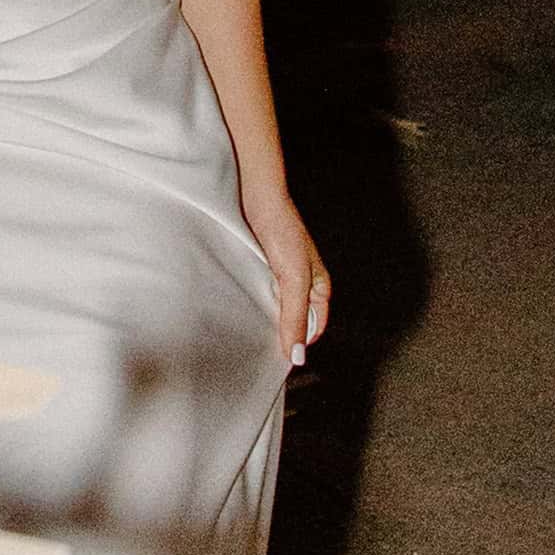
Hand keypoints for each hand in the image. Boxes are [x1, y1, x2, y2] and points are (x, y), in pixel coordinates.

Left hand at [246, 188, 330, 366]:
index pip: (314, 328)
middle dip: (279, 333)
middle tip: (258, 350)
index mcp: (319, 287)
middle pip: (293, 320)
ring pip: (272, 308)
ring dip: (261, 318)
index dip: (299, 343)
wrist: (254, 194)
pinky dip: (248, 303)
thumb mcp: (294, 278)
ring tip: (245, 331)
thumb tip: (298, 355)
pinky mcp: (258, 268)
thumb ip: (295, 316)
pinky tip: (235, 309)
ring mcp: (278, 276)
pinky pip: (255, 294)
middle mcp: (300, 284)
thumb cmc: (282, 228)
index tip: (279, 359)